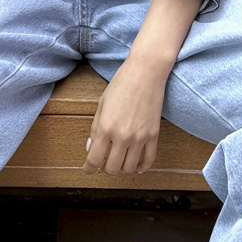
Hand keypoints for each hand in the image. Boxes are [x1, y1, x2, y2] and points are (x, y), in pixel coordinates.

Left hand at [82, 57, 167, 175]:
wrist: (145, 72)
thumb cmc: (121, 84)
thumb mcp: (102, 104)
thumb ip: (95, 128)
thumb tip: (90, 148)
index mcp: (106, 127)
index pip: (94, 159)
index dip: (88, 169)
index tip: (87, 170)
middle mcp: (123, 136)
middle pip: (112, 168)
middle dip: (105, 169)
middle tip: (103, 163)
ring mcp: (140, 137)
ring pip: (130, 168)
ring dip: (122, 168)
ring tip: (119, 161)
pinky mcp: (154, 135)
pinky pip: (149, 160)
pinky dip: (142, 167)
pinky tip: (137, 166)